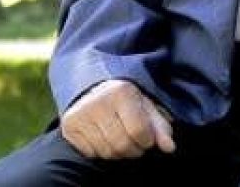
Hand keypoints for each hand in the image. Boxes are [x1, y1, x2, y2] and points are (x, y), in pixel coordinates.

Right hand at [59, 78, 175, 159]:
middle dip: (134, 149)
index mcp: (121, 92)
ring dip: (118, 152)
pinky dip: (101, 151)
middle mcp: (98, 101)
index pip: (140, 131)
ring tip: (120, 138)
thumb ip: (160, 126)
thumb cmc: (124, 98)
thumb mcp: (145, 105)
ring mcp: (81, 114)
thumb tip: (170, 147)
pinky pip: (90, 153)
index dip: (147, 140)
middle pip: (122, 145)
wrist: (91, 85)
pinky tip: (103, 137)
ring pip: (107, 152)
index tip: (147, 137)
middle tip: (135, 142)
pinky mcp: (69, 125)